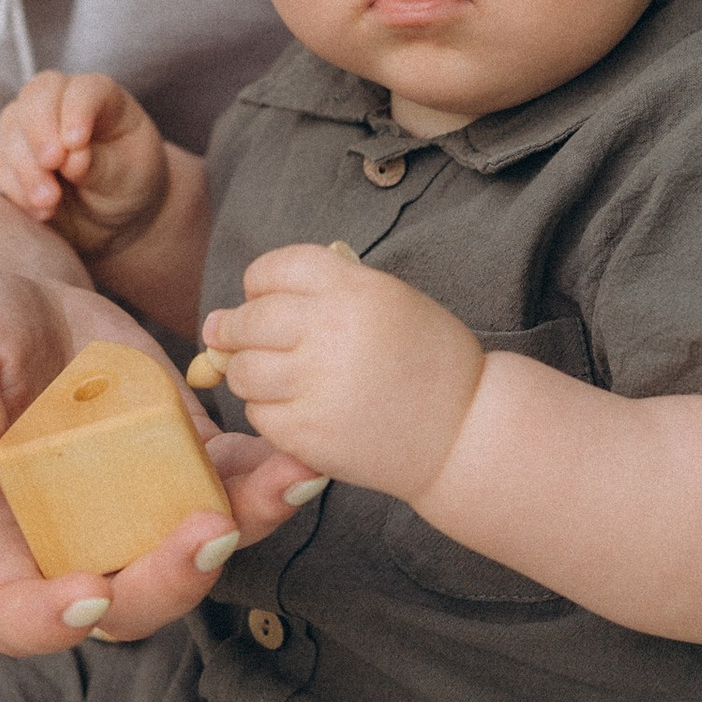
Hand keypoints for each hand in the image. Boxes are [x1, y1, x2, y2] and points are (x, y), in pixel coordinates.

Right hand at [0, 68, 171, 264]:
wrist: (109, 213)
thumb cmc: (127, 182)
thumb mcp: (128, 175)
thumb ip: (100, 165)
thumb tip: (71, 160)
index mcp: (101, 96)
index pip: (83, 89)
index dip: (76, 110)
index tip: (76, 142)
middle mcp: (60, 102)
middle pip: (36, 96)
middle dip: (40, 131)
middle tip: (52, 164)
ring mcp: (29, 125)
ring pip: (12, 130)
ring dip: (27, 168)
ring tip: (50, 202)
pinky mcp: (8, 155)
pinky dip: (15, 187)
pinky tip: (40, 211)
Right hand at [0, 263, 312, 654]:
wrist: (22, 300)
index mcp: (1, 534)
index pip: (17, 612)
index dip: (50, 621)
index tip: (87, 595)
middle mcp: (75, 537)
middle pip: (128, 603)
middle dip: (173, 580)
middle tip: (208, 532)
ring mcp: (138, 503)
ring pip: (198, 552)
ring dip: (247, 527)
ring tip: (285, 481)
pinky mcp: (185, 457)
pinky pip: (234, 484)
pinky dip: (270, 476)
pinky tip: (297, 450)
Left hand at [197, 241, 484, 499]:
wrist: (465, 432)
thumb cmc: (429, 360)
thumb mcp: (389, 298)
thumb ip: (324, 290)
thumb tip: (238, 305)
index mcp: (353, 288)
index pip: (273, 269)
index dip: (260, 284)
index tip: (264, 298)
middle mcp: (330, 330)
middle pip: (248, 320)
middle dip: (235, 330)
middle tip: (240, 340)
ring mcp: (317, 384)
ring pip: (243, 370)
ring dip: (249, 372)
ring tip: (275, 377)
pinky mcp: (308, 432)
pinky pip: (259, 414)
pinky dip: (269, 411)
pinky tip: (299, 409)